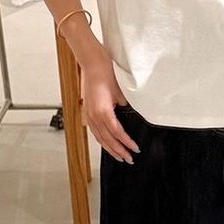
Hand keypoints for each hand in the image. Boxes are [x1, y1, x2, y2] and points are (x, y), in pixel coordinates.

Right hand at [79, 42, 139, 162]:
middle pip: (107, 140)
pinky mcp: (88, 113)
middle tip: (129, 159)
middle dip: (119, 151)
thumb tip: (131, 117)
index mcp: (103, 112)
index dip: (126, 143)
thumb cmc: (106, 74)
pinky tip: (108, 144)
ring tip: (120, 157)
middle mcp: (94, 116)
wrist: (92, 63)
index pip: (117, 133)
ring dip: (110, 149)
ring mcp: (89, 115)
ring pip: (100, 138)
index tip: (135, 149)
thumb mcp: (121, 92)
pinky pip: (95, 132)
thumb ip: (125, 107)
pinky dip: (102, 140)